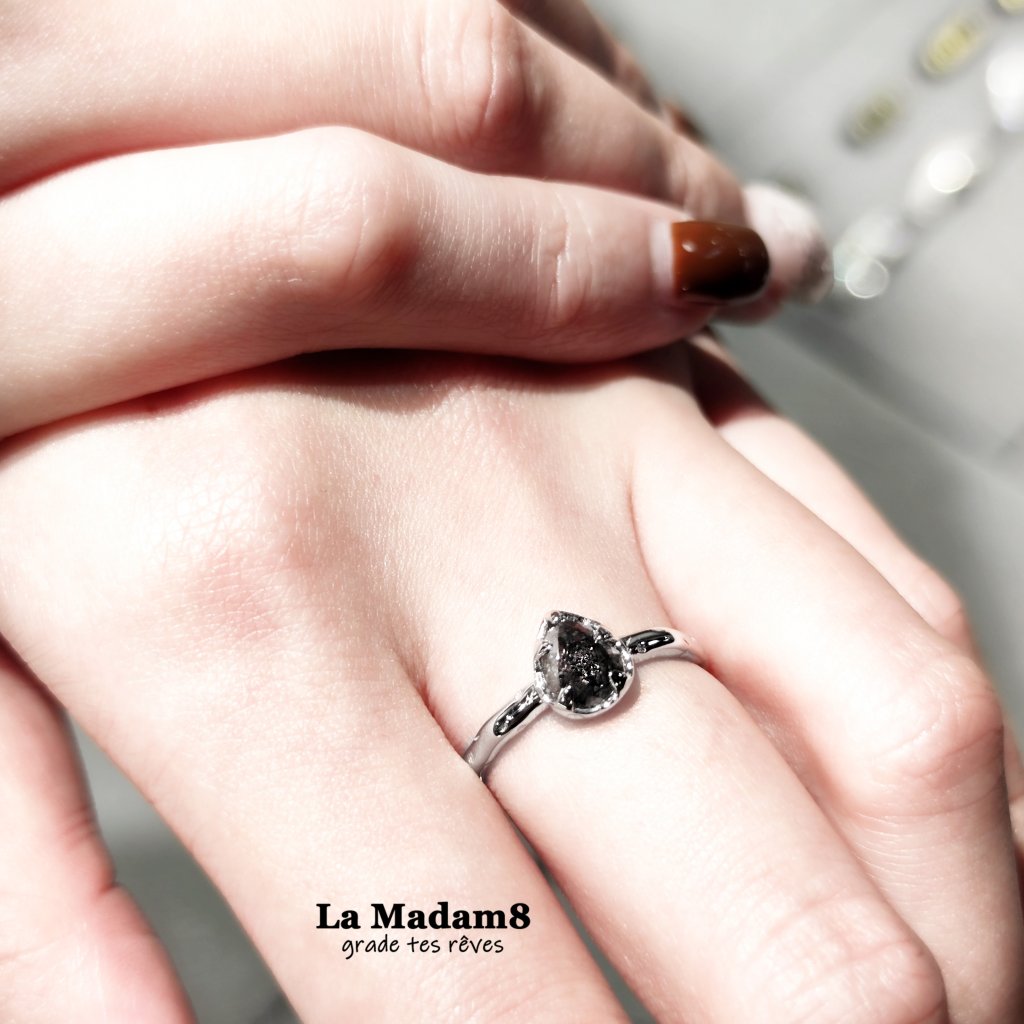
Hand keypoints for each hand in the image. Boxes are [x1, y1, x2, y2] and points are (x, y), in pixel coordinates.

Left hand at [0, 0, 829, 438]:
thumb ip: (10, 827)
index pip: (342, 235)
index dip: (565, 272)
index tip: (714, 304)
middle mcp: (18, 101)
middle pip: (410, 68)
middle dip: (613, 156)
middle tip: (750, 236)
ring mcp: (62, 5)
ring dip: (571, 66)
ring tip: (678, 152)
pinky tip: (552, 60)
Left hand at [0, 344, 1019, 1021]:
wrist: (131, 142)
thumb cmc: (33, 391)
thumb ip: (39, 902)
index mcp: (237, 622)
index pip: (489, 1018)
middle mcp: (467, 530)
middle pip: (784, 929)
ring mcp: (605, 435)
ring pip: (899, 722)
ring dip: (960, 933)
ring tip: (930, 1011)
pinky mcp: (672, 377)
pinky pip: (871, 570)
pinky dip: (932, 738)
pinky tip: (912, 828)